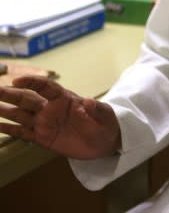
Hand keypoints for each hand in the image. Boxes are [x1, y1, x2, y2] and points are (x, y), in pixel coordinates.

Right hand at [0, 75, 120, 159]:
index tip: (17, 80)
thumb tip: (88, 101)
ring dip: (5, 110)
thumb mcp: (104, 115)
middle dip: (10, 94)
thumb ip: (95, 109)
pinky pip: (23, 133)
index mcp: (64, 98)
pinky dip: (10, 129)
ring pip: (21, 115)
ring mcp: (45, 123)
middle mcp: (51, 108)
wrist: (104, 141)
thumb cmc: (105, 123)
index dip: (31, 82)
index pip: (45, 87)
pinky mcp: (43, 138)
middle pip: (27, 99)